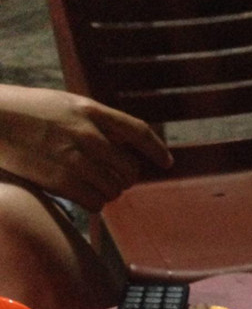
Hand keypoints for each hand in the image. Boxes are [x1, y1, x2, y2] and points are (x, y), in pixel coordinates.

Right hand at [0, 85, 173, 211]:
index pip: (138, 131)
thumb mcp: (64, 105)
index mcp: (90, 110)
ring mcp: (76, 158)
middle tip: (110, 178)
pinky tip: (79, 194)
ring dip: (107, 192)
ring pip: (114, 189)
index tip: (167, 163)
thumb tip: (121, 147)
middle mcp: (88, 134)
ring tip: (89, 183)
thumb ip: (93, 122)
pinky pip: (96, 203)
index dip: (157, 150)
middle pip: (130, 169)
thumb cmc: (26, 112)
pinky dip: (92, 203)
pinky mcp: (62, 181)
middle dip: (125, 178)